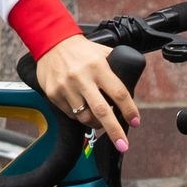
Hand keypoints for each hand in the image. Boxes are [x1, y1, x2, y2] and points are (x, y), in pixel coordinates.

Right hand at [36, 35, 140, 150]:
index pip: (118, 93)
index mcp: (98, 67)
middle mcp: (82, 78)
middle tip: (123, 145)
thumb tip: (131, 87)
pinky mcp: (53, 94)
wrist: (51, 42)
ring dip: (96, 124)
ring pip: (84, 117)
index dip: (129, 110)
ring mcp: (66, 87)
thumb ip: (117, 67)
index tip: (135, 121)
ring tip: (100, 122)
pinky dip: (79, 116)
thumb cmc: (81, 49)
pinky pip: (70, 114)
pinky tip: (82, 108)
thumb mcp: (103, 52)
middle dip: (114, 131)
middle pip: (102, 111)